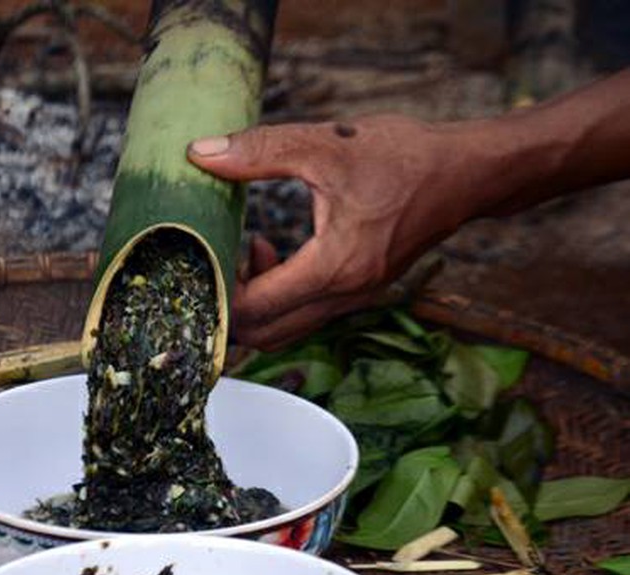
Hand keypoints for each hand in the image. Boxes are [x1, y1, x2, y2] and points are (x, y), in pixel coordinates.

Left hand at [187, 115, 477, 350]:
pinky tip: (276, 252)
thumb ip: (259, 151)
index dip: (217, 290)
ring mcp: (355, 300)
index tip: (202, 254)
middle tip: (220, 257)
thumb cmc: (404, 157)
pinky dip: (280, 297)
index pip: (255, 309)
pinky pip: (306, 314)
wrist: (468, 173)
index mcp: (334, 268)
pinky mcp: (360, 293)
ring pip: (286, 330)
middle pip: (265, 335)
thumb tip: (200, 153)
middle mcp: (345, 296)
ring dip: (257, 303)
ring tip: (251, 250)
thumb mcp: (326, 144)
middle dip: (231, 305)